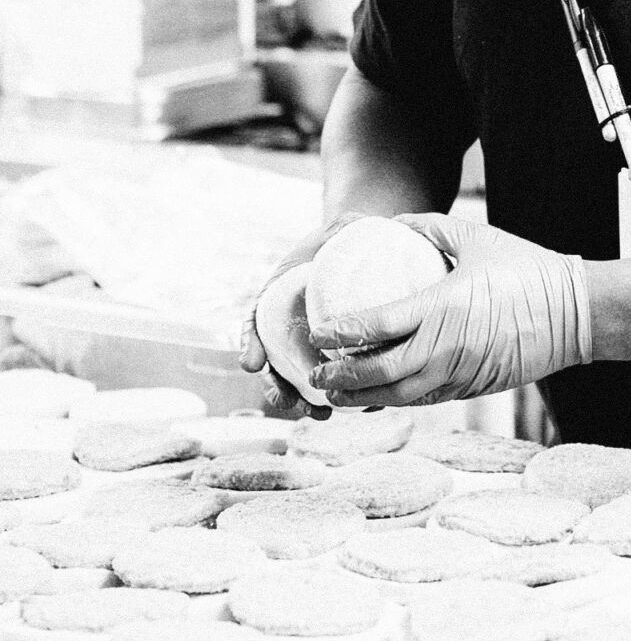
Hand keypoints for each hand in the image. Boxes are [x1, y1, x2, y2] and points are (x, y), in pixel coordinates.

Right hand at [238, 215, 363, 414]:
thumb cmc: (350, 236)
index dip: (251, 342)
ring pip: (302, 376)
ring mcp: (314, 341)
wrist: (370, 249)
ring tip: (320, 414)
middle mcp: (292, 323)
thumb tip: (358, 228)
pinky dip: (341, 394)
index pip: (257, 320)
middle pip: (277, 359)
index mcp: (282, 294)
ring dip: (306, 399)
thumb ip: (343, 229)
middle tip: (285, 400)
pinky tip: (354, 405)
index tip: (251, 363)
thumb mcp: (343, 227)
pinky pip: (337, 377)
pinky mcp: (342, 352)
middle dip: (276, 385)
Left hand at [308, 215, 591, 405]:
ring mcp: (459, 373)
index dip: (342, 332)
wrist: (574, 314)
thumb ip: (431, 226)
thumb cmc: (527, 270)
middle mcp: (446, 347)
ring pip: (399, 396)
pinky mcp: (471, 388)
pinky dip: (395, 400)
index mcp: (443, 307)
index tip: (319, 331)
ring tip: (335, 394)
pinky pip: (424, 401)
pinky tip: (378, 396)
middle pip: (380, 373)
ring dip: (363, 398)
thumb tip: (394, 223)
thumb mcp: (477, 237)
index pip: (379, 326)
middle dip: (341, 377)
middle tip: (316, 372)